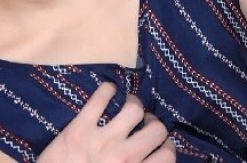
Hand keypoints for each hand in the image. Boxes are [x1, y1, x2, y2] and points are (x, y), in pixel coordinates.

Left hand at [37, 83, 175, 162]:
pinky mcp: (79, 128)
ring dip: (135, 106)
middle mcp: (124, 158)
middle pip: (157, 129)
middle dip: (154, 125)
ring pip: (135, 109)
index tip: (158, 145)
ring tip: (130, 108)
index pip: (168, 155)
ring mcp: (102, 140)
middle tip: (145, 125)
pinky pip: (100, 98)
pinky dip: (107, 90)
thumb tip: (148, 160)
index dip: (166, 147)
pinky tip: (109, 91)